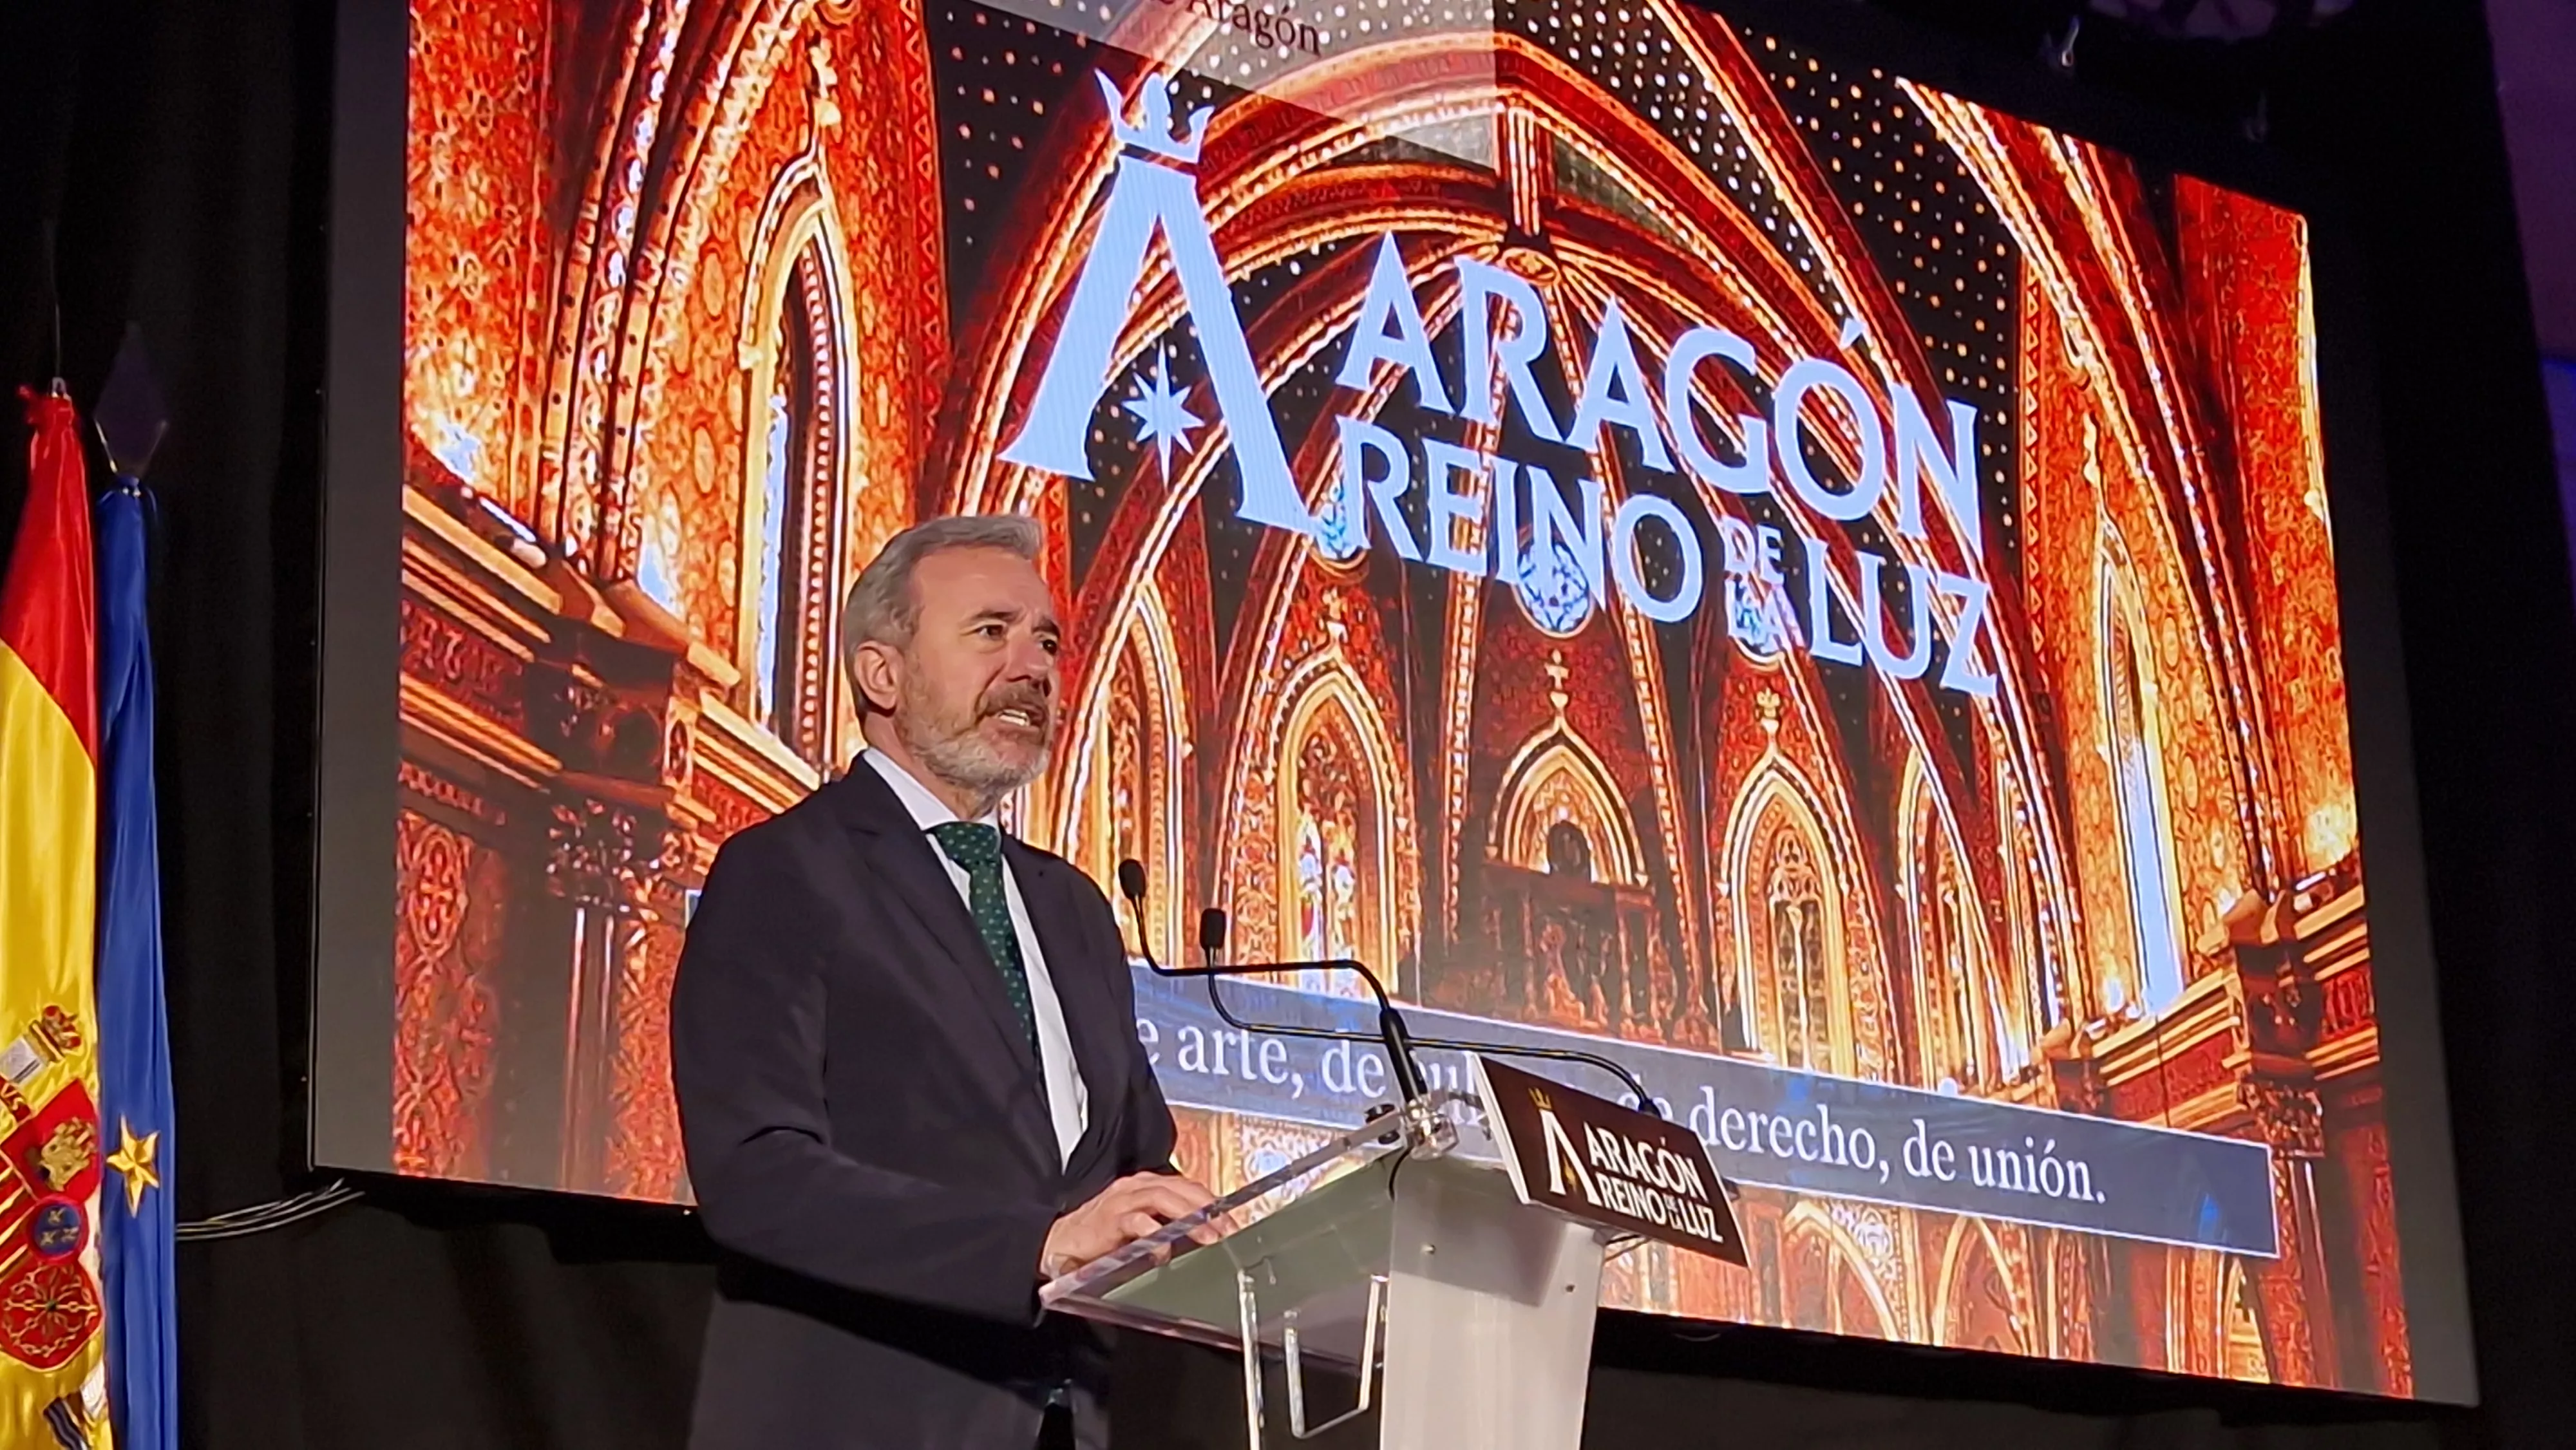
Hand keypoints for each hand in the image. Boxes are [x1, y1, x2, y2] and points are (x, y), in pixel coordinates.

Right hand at [1039, 1172, 1220, 1279]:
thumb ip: (1165, 1223)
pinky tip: (1164, 1251)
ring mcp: (1122, 1201)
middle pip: (1181, 1188)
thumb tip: (1200, 1233)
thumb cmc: (1102, 1235)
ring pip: (1163, 1199)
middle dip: (1208, 1208)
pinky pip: (1136, 1222)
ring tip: (1208, 1236)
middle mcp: (1136, 1187)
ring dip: (1190, 1217)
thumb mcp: (1140, 1224)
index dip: (1212, 1202)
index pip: (1186, 1186)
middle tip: (1228, 1229)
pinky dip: (1153, 1235)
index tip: (1232, 1220)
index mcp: (1146, 1185)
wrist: (1059, 1240)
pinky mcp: (1108, 1220)